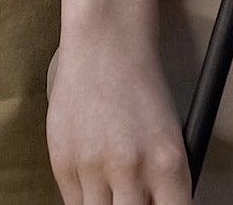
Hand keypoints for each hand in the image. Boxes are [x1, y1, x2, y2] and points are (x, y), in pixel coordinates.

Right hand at [46, 36, 192, 204]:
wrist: (104, 44)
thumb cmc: (141, 88)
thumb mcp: (170, 137)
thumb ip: (164, 184)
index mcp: (168, 163)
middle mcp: (131, 168)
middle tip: (134, 198)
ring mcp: (93, 166)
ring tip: (115, 189)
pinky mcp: (62, 162)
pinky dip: (87, 199)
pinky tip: (95, 180)